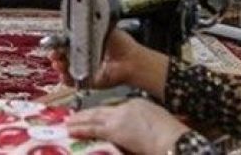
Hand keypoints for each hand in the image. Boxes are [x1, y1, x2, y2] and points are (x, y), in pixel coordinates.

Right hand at [49, 29, 145, 89]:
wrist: (131, 60)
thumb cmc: (121, 45)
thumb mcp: (102, 29)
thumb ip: (88, 26)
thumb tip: (76, 22)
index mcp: (85, 42)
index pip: (66, 43)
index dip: (59, 43)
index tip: (55, 43)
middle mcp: (83, 56)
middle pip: (62, 56)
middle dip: (56, 55)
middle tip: (55, 53)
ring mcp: (84, 69)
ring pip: (65, 69)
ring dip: (59, 66)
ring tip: (59, 63)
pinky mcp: (88, 81)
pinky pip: (73, 82)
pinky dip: (66, 79)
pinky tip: (64, 74)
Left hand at [66, 98, 189, 154]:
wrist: (170, 138)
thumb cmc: (169, 133)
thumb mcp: (157, 121)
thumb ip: (143, 122)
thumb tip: (136, 132)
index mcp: (137, 103)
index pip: (115, 108)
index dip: (103, 113)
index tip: (95, 116)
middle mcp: (126, 107)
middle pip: (102, 110)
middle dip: (87, 114)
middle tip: (74, 116)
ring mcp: (119, 118)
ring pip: (94, 118)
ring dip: (80, 120)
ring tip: (69, 122)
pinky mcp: (114, 130)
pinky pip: (93, 129)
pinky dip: (81, 129)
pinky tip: (73, 130)